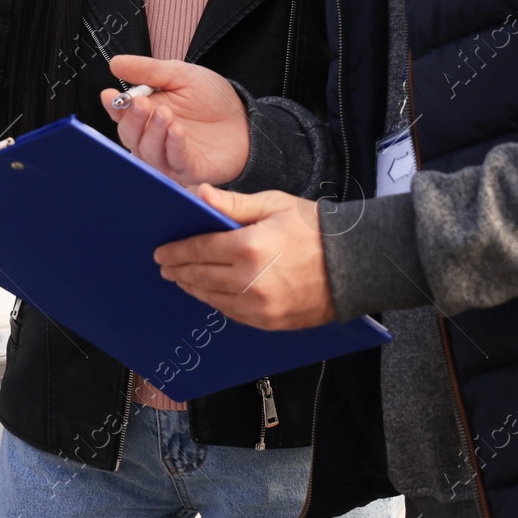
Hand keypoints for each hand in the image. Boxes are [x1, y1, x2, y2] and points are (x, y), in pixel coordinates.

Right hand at [99, 56, 248, 185]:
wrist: (245, 118)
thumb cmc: (211, 99)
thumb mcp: (180, 75)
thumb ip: (148, 70)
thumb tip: (115, 64)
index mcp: (146, 114)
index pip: (121, 114)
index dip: (114, 106)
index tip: (110, 95)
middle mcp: (152, 139)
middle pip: (130, 135)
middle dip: (132, 120)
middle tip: (140, 103)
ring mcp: (169, 157)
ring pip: (148, 152)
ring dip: (153, 133)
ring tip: (164, 114)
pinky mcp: (189, 170)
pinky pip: (175, 162)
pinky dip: (173, 146)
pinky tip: (176, 130)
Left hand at [152, 185, 335, 330]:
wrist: (356, 263)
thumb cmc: (315, 229)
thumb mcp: (273, 204)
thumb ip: (232, 204)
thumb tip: (199, 195)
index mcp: (248, 247)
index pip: (198, 250)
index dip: (176, 251)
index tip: (162, 252)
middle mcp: (250, 281)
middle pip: (200, 277)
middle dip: (179, 270)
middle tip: (166, 267)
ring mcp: (260, 306)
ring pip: (213, 298)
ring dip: (193, 289)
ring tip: (182, 280)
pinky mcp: (270, 322)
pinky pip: (233, 314)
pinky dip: (217, 302)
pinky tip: (210, 294)